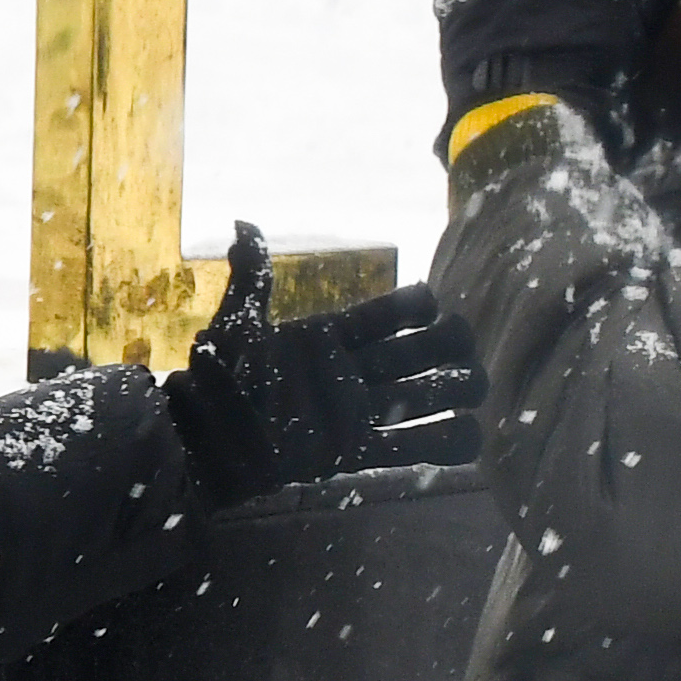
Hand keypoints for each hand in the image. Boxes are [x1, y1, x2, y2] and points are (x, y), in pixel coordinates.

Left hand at [164, 228, 481, 498]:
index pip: (385, 315)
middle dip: (449, 346)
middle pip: (416, 353)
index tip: (427, 306)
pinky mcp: (356, 455)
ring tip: (475, 385)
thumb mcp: (233, 330)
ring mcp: (355, 415)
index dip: (415, 307)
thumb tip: (246, 225)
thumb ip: (252, 282)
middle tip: (462, 347)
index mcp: (328, 339)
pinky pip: (410, 448)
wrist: (206, 447)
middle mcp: (349, 374)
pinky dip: (447, 442)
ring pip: (422, 397)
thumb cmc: (219, 384)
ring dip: (456, 389)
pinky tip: (471, 433)